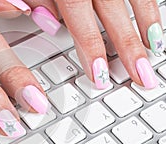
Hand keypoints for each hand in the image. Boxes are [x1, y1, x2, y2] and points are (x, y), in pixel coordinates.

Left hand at [0, 0, 163, 88]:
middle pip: (113, 11)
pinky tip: (153, 18)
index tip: (100, 76)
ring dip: (147, 22)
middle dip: (128, 46)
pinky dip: (150, 1)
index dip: (92, 49)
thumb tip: (50, 22)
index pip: (80, 18)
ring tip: (155, 50)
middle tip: (141, 75)